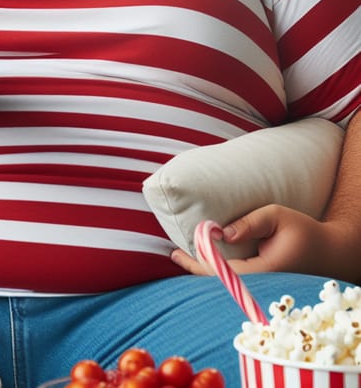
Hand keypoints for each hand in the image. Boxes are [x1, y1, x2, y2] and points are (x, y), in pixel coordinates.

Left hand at [171, 204, 345, 276]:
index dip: (197, 264)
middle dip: (194, 270)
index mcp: (265, 271)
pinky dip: (216, 271)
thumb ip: (250, 223)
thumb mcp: (278, 216)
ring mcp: (261, 287)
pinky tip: (203, 261)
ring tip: (179, 257)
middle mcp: (261, 285)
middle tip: (172, 255)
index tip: (177, 252)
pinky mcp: (262, 284)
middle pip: (219, 283)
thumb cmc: (304, 230)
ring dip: (203, 271)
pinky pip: (234, 280)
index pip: (221, 273)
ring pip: (225, 284)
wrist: (330, 252)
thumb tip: (221, 232)